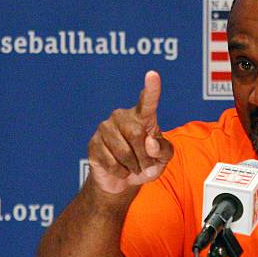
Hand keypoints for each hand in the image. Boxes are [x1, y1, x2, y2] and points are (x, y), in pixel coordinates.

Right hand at [87, 71, 173, 193]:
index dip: (151, 89)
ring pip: (124, 152)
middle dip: (145, 157)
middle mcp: (121, 116)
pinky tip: (120, 169)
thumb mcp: (163, 159)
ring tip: (133, 167)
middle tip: (145, 165)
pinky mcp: (93, 144)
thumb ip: (163, 150)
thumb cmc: (147, 164)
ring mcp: (105, 129)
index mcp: (142, 116)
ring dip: (134, 166)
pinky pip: (112, 163)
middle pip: (137, 135)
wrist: (124, 182)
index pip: (148, 101)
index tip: (153, 74)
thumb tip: (149, 142)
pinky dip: (121, 172)